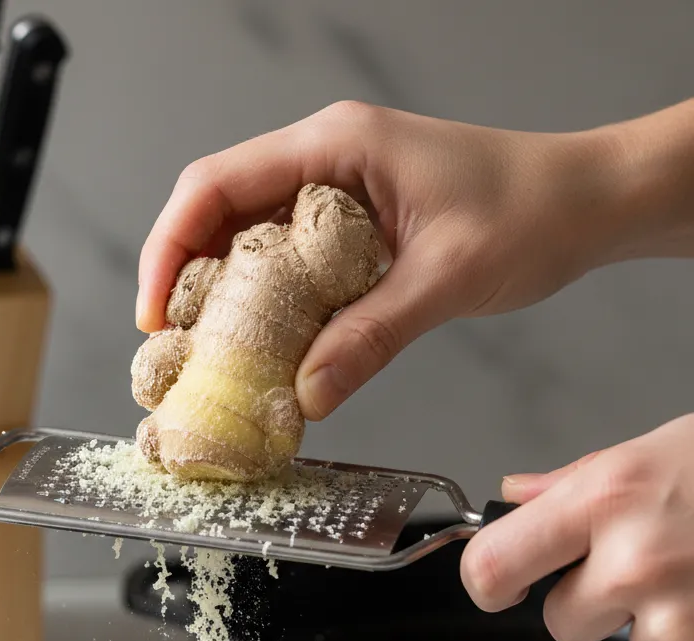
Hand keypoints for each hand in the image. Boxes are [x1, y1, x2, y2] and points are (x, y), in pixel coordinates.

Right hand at [137, 100, 693, 420]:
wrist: (586, 201)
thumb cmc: (532, 210)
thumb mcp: (445, 278)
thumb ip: (370, 336)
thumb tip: (306, 394)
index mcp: (335, 147)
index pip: (215, 185)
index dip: (168, 249)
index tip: (155, 314)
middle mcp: (323, 161)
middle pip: (218, 212)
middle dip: (183, 279)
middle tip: (174, 348)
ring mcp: (334, 191)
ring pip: (247, 239)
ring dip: (221, 296)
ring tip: (207, 354)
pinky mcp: (349, 224)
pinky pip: (286, 261)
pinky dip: (265, 304)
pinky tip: (264, 345)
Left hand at [460, 414, 693, 640]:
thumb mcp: (651, 451)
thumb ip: (573, 483)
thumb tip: (515, 498)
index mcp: (604, 500)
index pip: (491, 568)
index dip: (489, 582)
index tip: (501, 584)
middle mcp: (634, 561)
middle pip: (559, 623)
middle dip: (590, 603)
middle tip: (643, 565)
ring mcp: (679, 616)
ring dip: (657, 620)